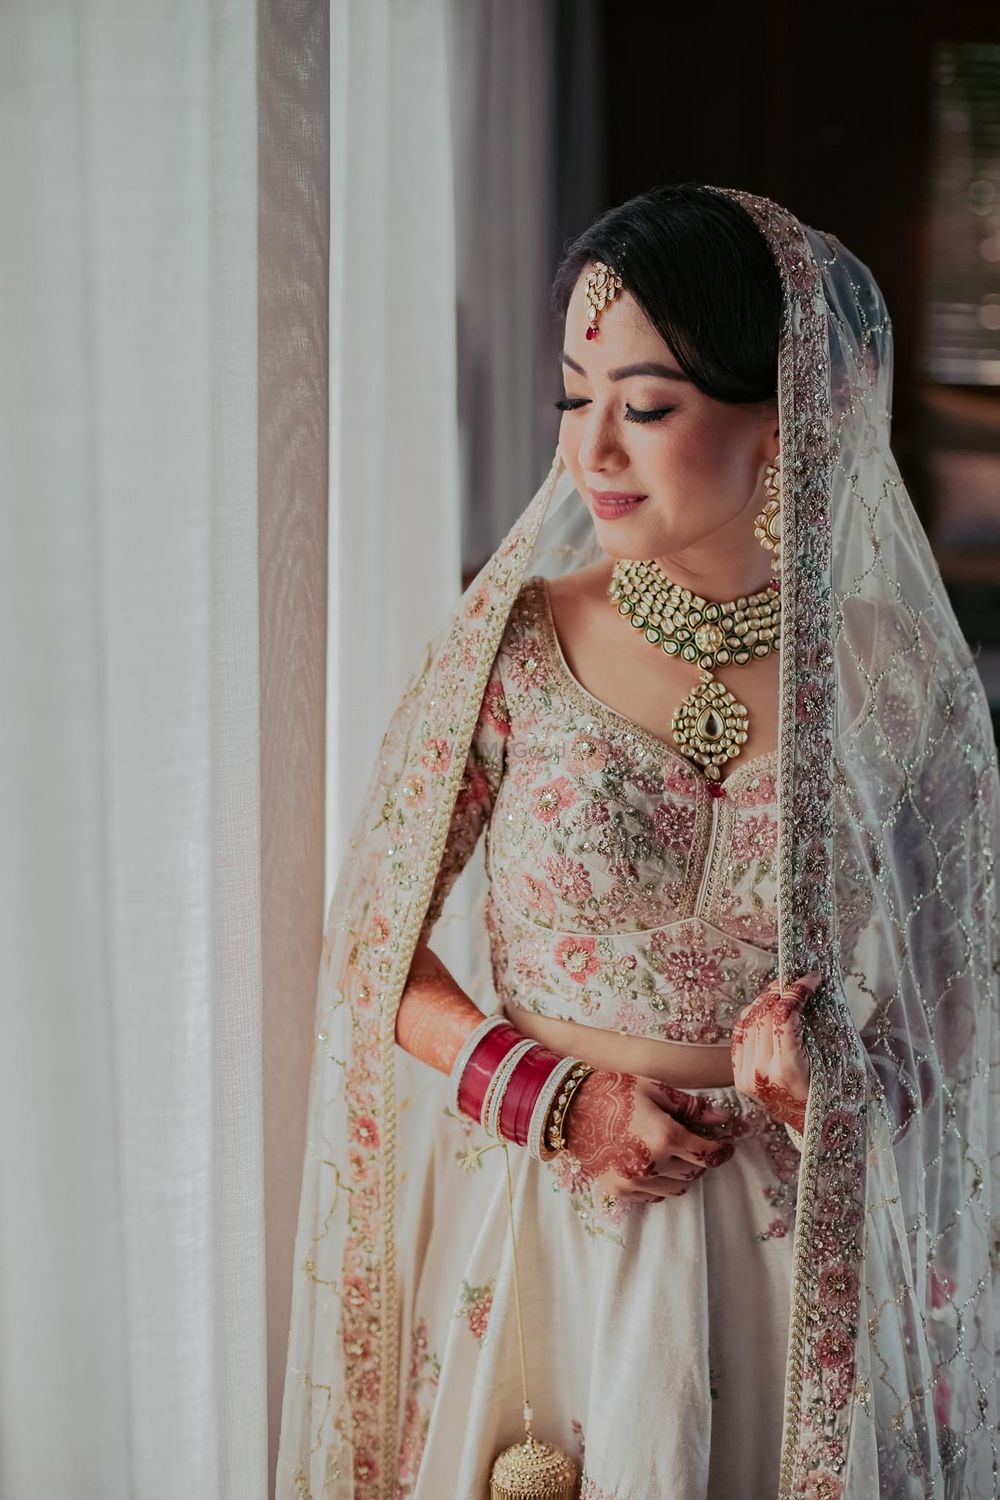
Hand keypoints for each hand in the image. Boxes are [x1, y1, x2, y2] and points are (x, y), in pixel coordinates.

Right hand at [563, 1070, 736, 1205]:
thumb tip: (723, 1118)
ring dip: (681, 1173)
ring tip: (669, 1152)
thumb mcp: (654, 1089)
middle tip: (690, 1141)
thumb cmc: (613, 1091)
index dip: (723, 1151)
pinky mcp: (620, 1191)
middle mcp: (653, 1164)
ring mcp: (635, 1181)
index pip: (708, 1154)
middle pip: (694, 1172)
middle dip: (699, 1157)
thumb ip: (691, 1106)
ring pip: (677, 1188)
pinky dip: (660, 1183)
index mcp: (665, 1135)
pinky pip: (654, 1196)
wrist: (568, 1108)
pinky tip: (650, 1162)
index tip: (726, 1145)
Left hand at [730, 973, 818, 1131]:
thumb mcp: (834, 1063)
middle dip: (781, 991)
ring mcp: (746, 1076)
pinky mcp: (739, 1077)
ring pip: (748, 1022)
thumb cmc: (833, 1097)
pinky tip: (766, 1010)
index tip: (810, 978)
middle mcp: (760, 1073)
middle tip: (796, 981)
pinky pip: (740, 1036)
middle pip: (764, 1015)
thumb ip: (819, 1028)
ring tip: (783, 991)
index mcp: (788, 1071)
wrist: (815, 1131)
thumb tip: (810, 989)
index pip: (784, 1017)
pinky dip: (752, 1018)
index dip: (796, 991)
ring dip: (765, 1001)